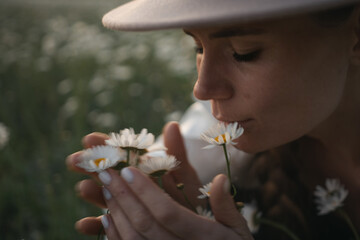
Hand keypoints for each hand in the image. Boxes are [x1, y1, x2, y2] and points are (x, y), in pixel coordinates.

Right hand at [66, 122, 205, 234]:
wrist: (195, 218)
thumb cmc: (188, 193)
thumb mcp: (183, 173)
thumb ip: (175, 153)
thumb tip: (171, 125)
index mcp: (141, 169)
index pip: (120, 154)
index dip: (106, 146)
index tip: (89, 138)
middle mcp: (130, 186)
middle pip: (106, 174)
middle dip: (90, 166)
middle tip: (74, 160)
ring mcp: (126, 207)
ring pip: (105, 199)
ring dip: (92, 194)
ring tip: (82, 188)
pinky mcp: (125, 228)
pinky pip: (109, 230)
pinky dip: (95, 227)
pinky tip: (82, 224)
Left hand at [100, 167, 253, 239]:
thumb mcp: (238, 230)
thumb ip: (226, 206)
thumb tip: (219, 178)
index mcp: (204, 239)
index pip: (167, 212)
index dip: (145, 191)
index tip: (128, 169)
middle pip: (145, 223)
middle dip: (123, 195)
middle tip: (106, 171)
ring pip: (133, 239)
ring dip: (117, 211)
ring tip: (105, 187)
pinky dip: (115, 234)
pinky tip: (107, 216)